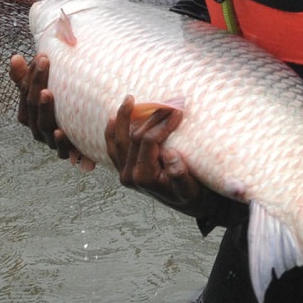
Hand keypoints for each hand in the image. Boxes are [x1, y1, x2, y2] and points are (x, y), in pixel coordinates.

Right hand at [10, 53, 93, 167]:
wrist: (85, 130)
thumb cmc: (60, 105)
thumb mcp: (43, 91)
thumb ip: (26, 76)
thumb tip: (15, 58)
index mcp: (27, 114)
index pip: (25, 93)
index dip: (31, 75)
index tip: (42, 57)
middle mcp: (36, 128)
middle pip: (32, 106)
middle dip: (36, 84)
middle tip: (45, 64)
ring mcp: (50, 140)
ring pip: (43, 125)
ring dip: (44, 109)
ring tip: (47, 93)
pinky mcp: (67, 151)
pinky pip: (62, 149)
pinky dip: (60, 142)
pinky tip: (61, 131)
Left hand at [104, 95, 211, 215]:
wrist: (186, 203)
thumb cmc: (190, 193)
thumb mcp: (189, 187)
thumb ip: (179, 173)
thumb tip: (170, 153)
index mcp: (144, 177)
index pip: (148, 142)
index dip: (162, 124)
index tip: (177, 112)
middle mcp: (129, 176)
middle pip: (134, 137)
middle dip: (150, 117)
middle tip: (166, 102)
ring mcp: (123, 172)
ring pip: (118, 140)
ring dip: (122, 118)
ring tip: (129, 99)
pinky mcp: (123, 169)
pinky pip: (113, 148)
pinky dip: (113, 132)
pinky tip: (114, 118)